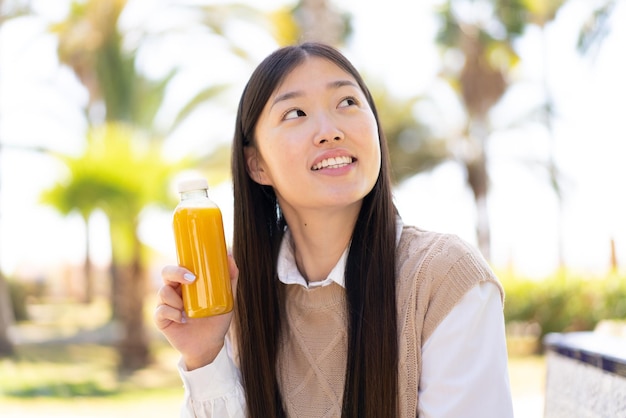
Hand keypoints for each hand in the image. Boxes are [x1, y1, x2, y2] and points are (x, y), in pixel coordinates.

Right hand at [154, 255, 237, 369]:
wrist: (210, 345)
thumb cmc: (217, 320)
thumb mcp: (227, 299)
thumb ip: (230, 278)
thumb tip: (230, 255)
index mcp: (186, 284)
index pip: (178, 267)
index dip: (181, 266)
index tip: (194, 273)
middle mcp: (174, 291)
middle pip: (166, 273)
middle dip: (175, 274)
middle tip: (191, 280)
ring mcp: (166, 305)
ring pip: (163, 292)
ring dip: (176, 300)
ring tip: (188, 310)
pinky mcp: (161, 319)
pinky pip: (161, 311)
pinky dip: (173, 313)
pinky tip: (183, 319)